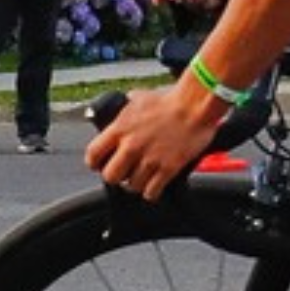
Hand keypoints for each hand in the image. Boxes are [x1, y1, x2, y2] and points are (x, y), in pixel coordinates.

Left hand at [86, 81, 225, 200]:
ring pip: (132, 186)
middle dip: (116, 177)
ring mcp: (150, 160)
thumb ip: (126, 107)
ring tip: (143, 177)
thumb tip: (122, 104)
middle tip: (123, 173)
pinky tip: (155, 184)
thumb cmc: (171, 99)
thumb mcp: (139, 98)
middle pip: (110, 177)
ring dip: (137, 183)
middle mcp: (131, 146)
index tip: (99, 164)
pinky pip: (152, 192)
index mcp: (120, 129)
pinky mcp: (168, 169)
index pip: (93, 154)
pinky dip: (152, 191)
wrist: (195, 105)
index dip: (94, 163)